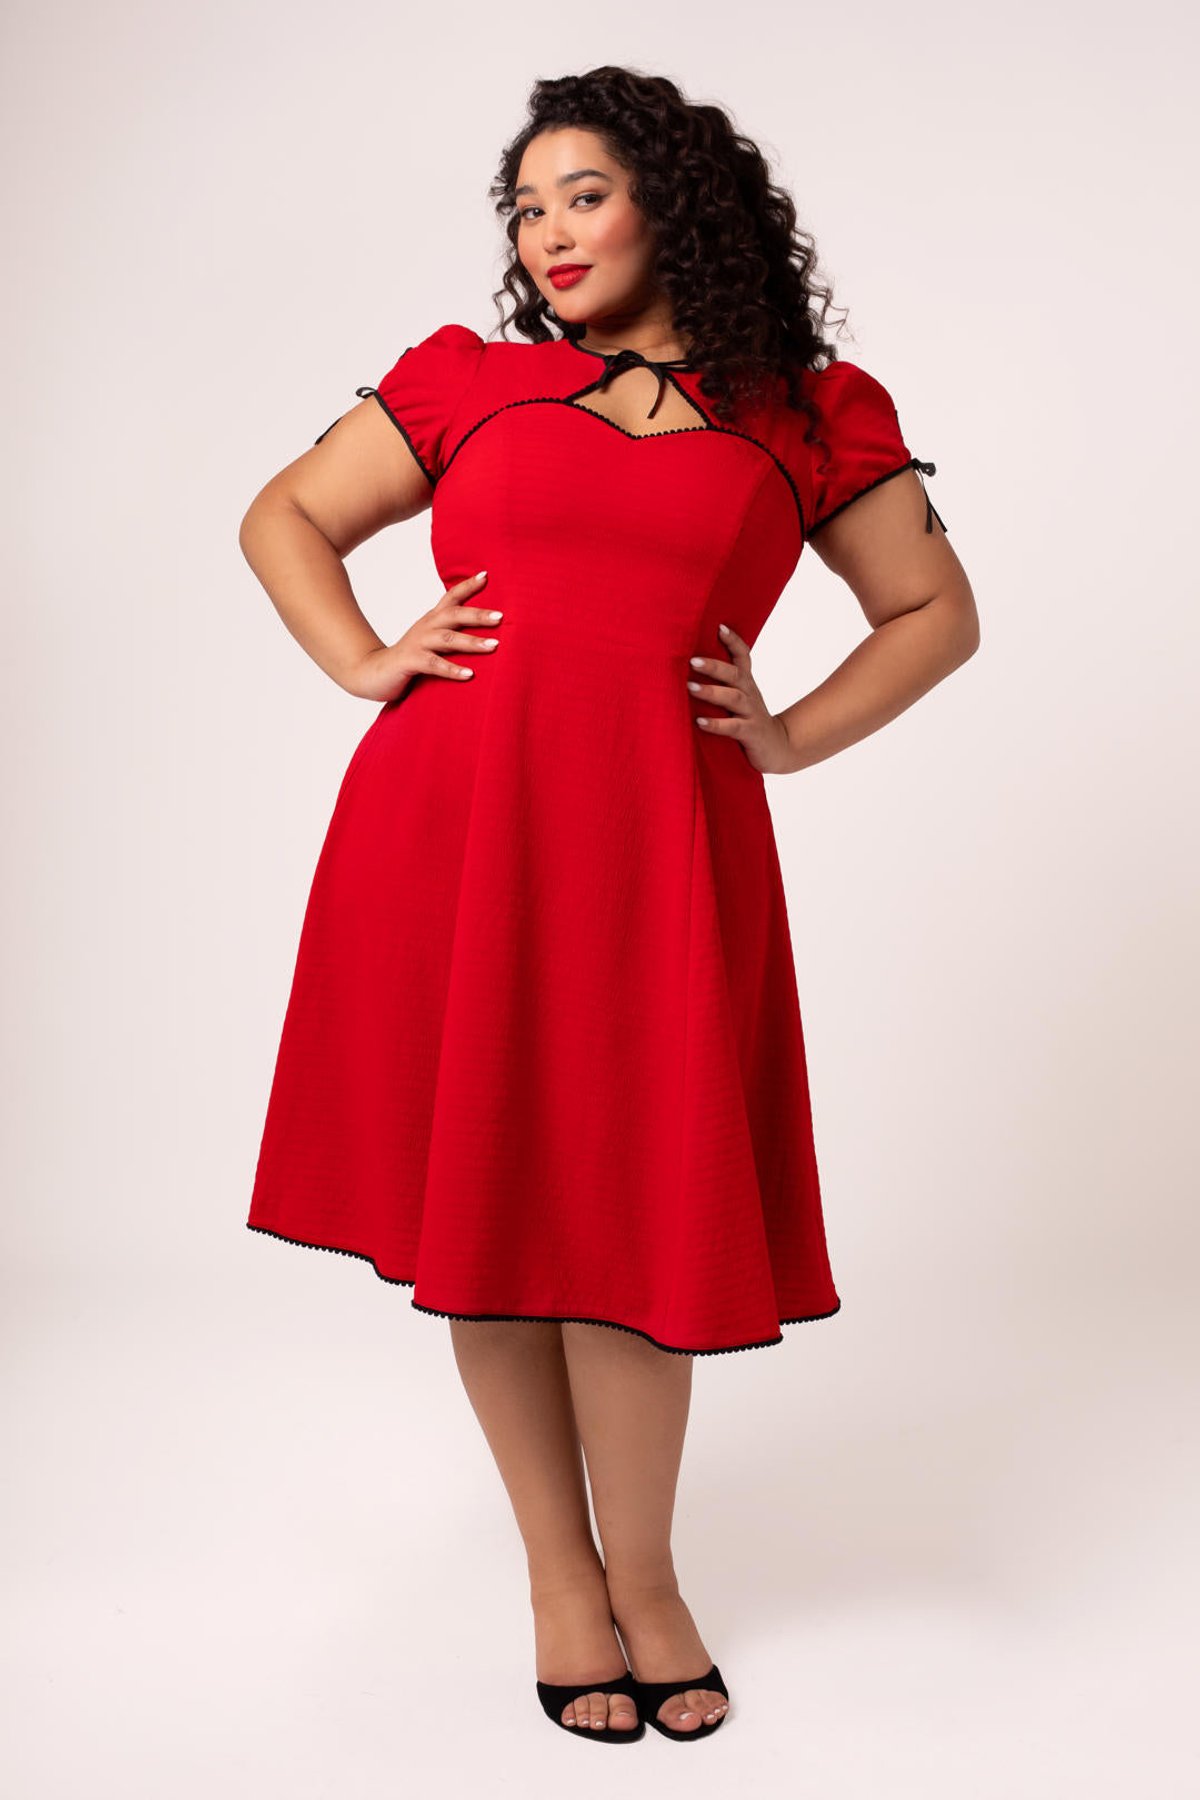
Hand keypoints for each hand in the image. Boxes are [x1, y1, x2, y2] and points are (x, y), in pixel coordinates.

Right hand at [344, 572, 501, 700]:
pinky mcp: (410, 662)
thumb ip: (452, 635)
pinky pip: (434, 665)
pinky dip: (452, 669)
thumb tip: (484, 634)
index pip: (451, 597)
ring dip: (472, 642)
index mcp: (432, 620)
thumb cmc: (410, 659)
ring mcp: (418, 644)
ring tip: (494, 645)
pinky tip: (469, 674)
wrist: (372, 673)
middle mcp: (426, 627)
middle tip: (501, 617)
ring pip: (448, 639)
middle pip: (454, 615)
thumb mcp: (431, 641)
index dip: (468, 586)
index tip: (486, 575)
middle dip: (478, 615)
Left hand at [687, 621, 795, 773]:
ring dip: (711, 692)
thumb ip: (721, 683)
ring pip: (733, 698)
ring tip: (690, 687)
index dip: (733, 641)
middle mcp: (749, 693)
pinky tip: (700, 722)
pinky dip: (716, 724)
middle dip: (714, 666)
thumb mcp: (738, 697)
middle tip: (692, 660)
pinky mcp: (751, 733)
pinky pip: (733, 727)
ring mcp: (751, 713)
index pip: (742, 656)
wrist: (777, 748)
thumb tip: (686, 666)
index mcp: (745, 682)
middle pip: (734, 674)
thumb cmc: (748, 719)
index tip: (719, 627)